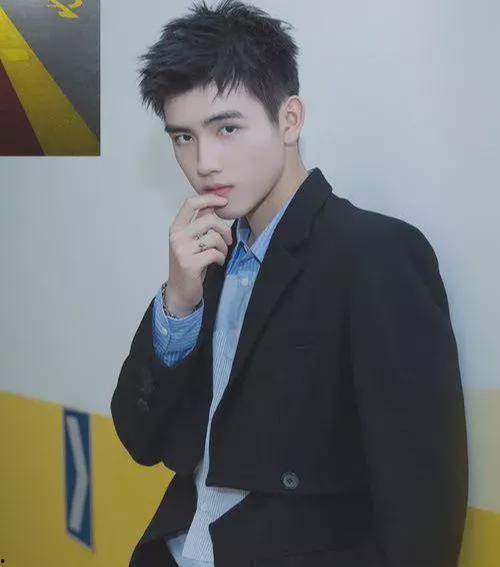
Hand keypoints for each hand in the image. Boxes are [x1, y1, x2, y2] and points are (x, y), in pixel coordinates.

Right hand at [165, 193, 232, 314]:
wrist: (180, 291)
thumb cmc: (189, 264)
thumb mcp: (191, 241)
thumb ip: (199, 224)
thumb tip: (214, 204)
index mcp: (176, 228)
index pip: (191, 203)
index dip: (209, 198)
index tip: (224, 201)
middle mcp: (177, 237)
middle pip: (209, 220)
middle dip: (225, 229)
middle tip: (228, 240)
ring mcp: (182, 250)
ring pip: (214, 237)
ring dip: (224, 247)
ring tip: (220, 254)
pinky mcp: (190, 264)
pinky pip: (215, 253)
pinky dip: (221, 258)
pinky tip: (217, 262)